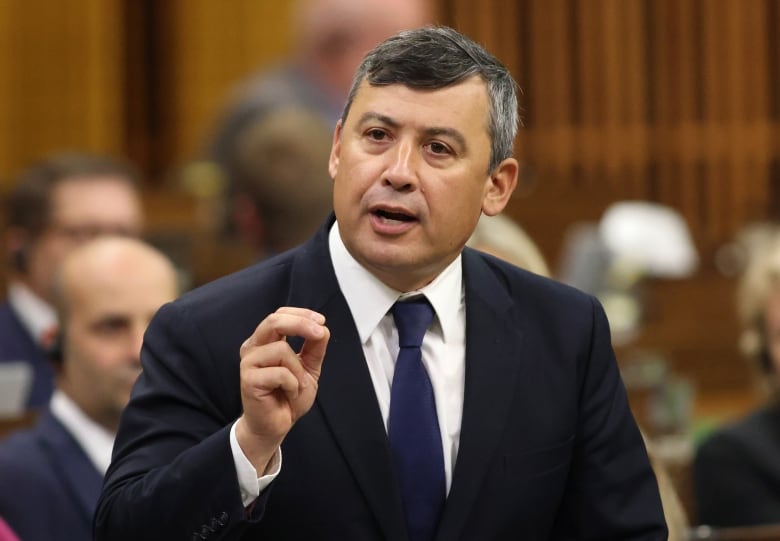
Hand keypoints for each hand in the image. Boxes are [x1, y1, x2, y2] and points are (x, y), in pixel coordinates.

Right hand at [235, 307, 329, 471]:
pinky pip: (280, 373)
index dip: (302, 314)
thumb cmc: (288, 396)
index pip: (280, 315)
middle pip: (274, 321)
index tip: (321, 321)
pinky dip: (292, 385)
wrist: (277, 425)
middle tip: (320, 332)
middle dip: (300, 324)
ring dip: (298, 370)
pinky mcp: (248, 380)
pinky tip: (288, 394)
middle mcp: (253, 348)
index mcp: (265, 341)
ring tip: (296, 385)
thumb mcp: (309, 367)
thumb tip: (322, 327)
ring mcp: (248, 363)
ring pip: (281, 349)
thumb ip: (314, 347)